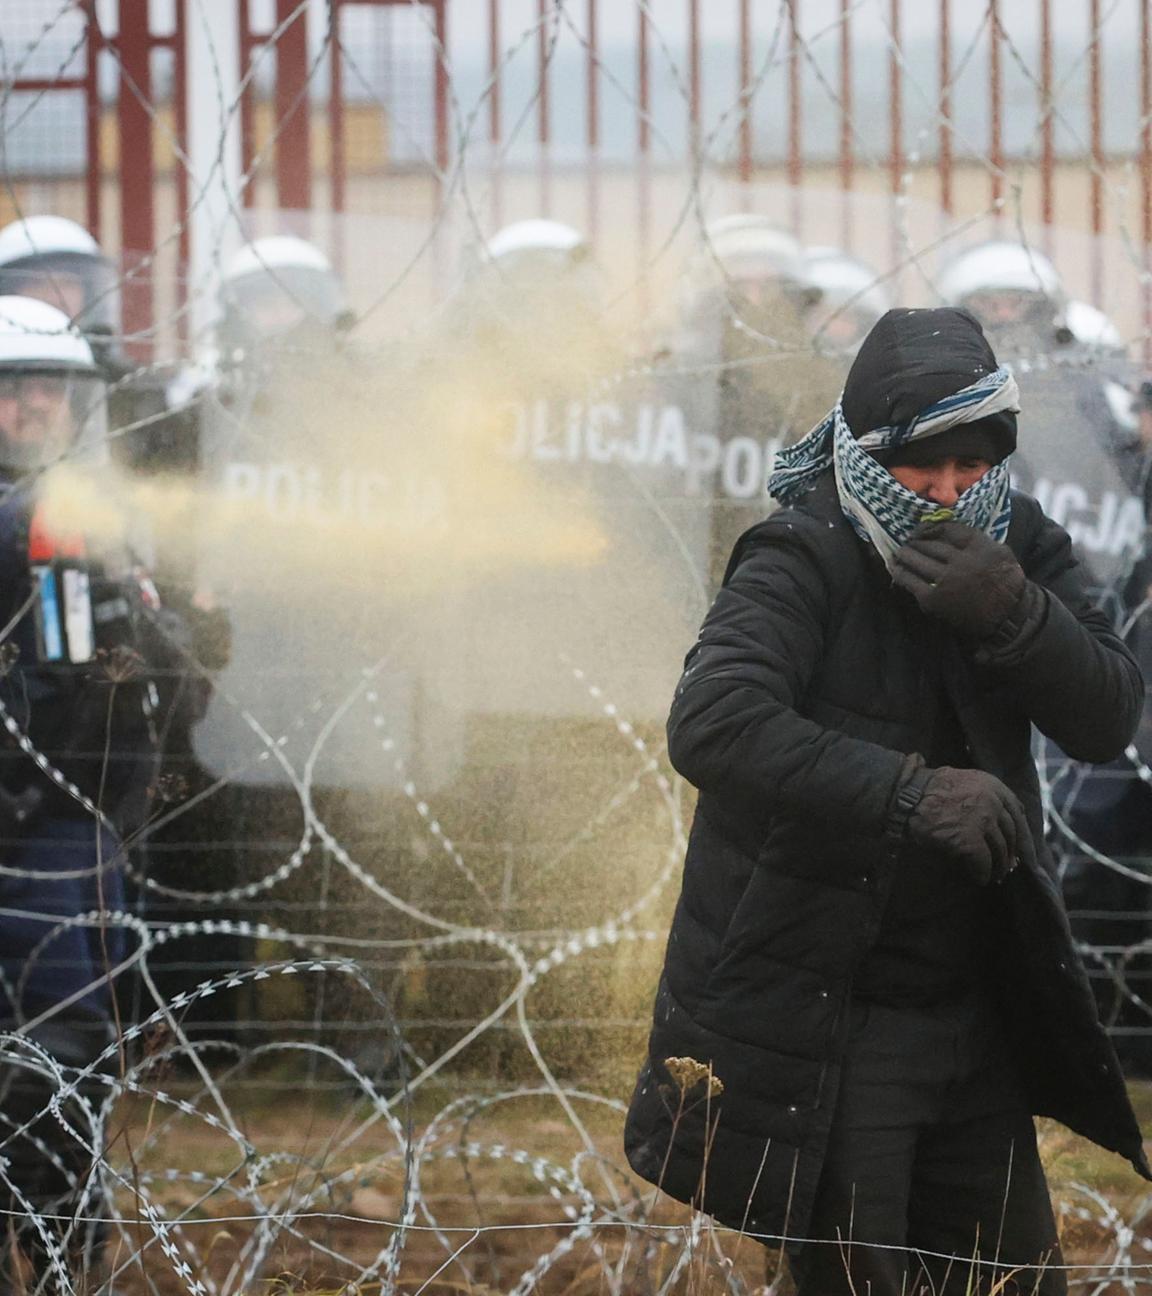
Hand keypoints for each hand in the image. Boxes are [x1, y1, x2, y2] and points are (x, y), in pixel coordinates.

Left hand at [892, 521, 1025, 637]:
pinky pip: (910, 580)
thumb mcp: (1001, 552)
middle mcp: (961, 561)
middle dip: (916, 541)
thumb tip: (948, 530)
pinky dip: (899, 572)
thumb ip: (977, 539)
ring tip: (900, 552)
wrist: (1007, 617)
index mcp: (979, 547)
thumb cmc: (1006, 583)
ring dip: (905, 554)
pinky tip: (895, 567)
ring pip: (917, 560)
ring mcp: (946, 580)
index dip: (931, 527)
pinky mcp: (933, 598)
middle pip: (930, 545)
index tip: (922, 529)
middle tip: (909, 541)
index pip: (948, 529)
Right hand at [906, 766, 1032, 885]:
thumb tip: (999, 821)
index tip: (1026, 850)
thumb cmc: (927, 789)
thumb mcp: (963, 781)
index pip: (1018, 812)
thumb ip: (984, 794)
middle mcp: (993, 801)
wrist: (906, 796)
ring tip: (994, 875)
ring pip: (1000, 850)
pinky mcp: (970, 839)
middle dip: (1012, 853)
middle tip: (1009, 867)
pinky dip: (982, 873)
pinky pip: (983, 862)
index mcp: (992, 785)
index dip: (1024, 835)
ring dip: (998, 866)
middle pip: (1011, 833)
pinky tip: (979, 878)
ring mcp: (982, 820)